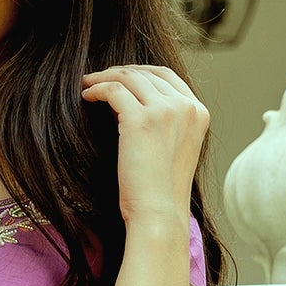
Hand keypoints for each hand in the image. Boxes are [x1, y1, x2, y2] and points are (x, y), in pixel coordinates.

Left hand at [80, 63, 208, 233]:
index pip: (168, 76)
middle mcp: (185, 107)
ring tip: (88, 85)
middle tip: (99, 79)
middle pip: (147, 73)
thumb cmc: (160, 190)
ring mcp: (165, 111)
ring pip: (129, 77)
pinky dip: (97, 89)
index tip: (121, 78)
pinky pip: (114, 90)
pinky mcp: (140, 120)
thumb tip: (131, 99)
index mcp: (198, 112)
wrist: (158, 214)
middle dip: (120, 72)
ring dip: (105, 77)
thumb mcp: (174, 148)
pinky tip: (87, 97)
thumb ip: (166, 121)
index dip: (141, 72)